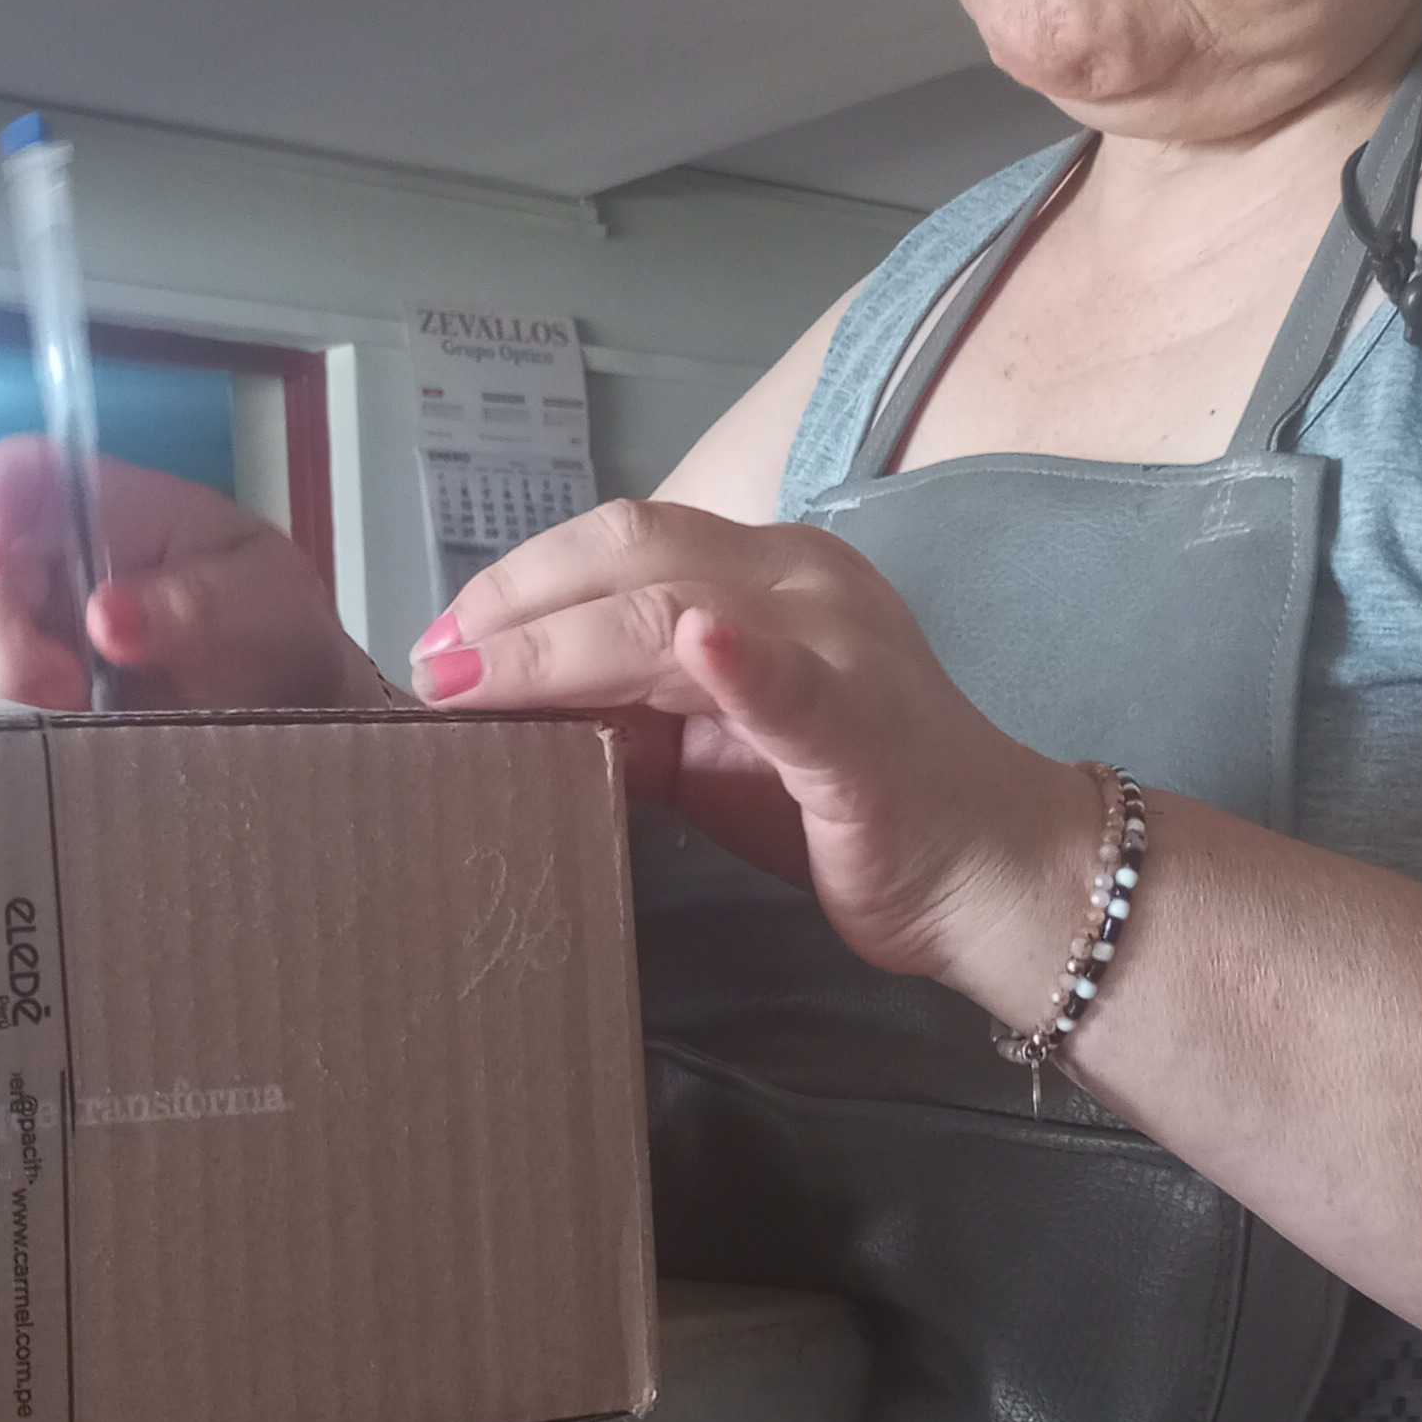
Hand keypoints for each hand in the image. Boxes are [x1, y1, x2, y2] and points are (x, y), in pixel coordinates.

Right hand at [0, 438, 377, 711]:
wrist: (288, 711)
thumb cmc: (273, 628)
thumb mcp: (266, 600)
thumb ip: (199, 603)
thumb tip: (108, 619)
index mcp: (99, 508)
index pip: (15, 476)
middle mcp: (38, 565)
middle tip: (61, 688)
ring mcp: (12, 638)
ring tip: (71, 723)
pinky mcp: (6, 705)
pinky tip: (44, 754)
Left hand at [411, 497, 1083, 997]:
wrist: (992, 877)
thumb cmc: (852, 811)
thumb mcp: (715, 751)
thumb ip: (632, 713)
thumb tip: (515, 711)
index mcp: (768, 570)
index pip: (622, 545)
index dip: (520, 583)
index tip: (441, 641)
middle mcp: (801, 577)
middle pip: (631, 551)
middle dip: (515, 604)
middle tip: (429, 664)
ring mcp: (836, 640)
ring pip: (671, 606)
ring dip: (556, 643)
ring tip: (469, 681)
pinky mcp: (861, 721)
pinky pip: (791, 680)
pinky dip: (738, 659)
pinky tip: (695, 645)